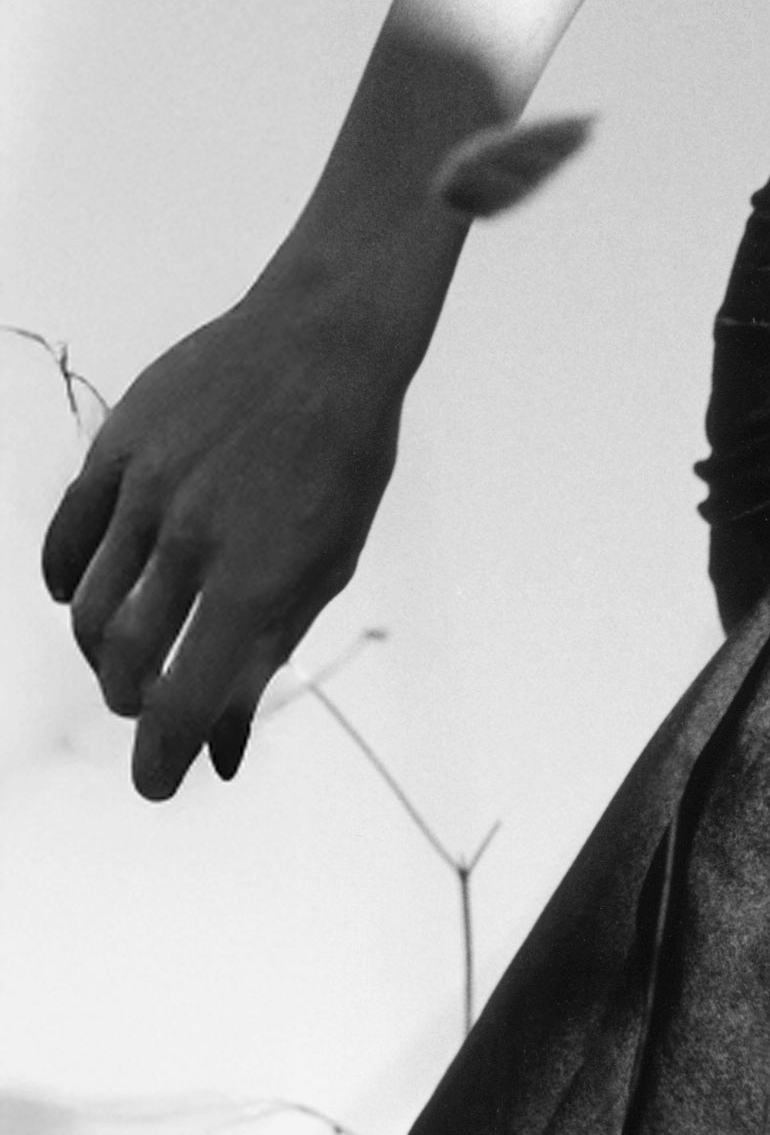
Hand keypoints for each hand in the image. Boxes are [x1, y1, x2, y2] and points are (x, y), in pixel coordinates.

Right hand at [39, 277, 413, 798]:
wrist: (320, 348)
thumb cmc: (339, 470)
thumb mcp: (321, 572)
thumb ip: (264, 656)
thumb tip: (220, 749)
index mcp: (259, 583)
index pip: (188, 701)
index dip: (164, 757)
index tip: (157, 785)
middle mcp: (195, 542)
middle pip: (127, 660)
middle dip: (132, 704)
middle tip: (145, 711)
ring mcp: (148, 492)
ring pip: (89, 606)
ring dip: (101, 653)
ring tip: (124, 662)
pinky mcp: (116, 449)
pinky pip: (67, 535)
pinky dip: (64, 581)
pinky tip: (78, 600)